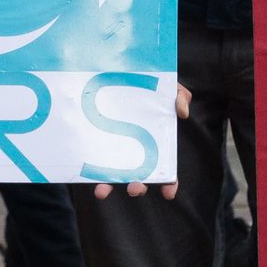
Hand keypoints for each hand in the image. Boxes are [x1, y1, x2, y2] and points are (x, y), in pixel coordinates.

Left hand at [93, 84, 191, 199]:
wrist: (118, 72)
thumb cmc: (148, 85)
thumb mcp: (168, 87)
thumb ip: (180, 96)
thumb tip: (182, 113)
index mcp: (155, 145)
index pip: (165, 171)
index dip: (169, 183)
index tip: (168, 193)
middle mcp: (135, 153)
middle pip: (139, 177)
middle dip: (137, 187)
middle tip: (135, 188)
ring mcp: (114, 150)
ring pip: (112, 176)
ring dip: (108, 186)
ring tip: (102, 191)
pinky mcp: (94, 143)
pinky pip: (90, 160)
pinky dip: (87, 171)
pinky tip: (84, 174)